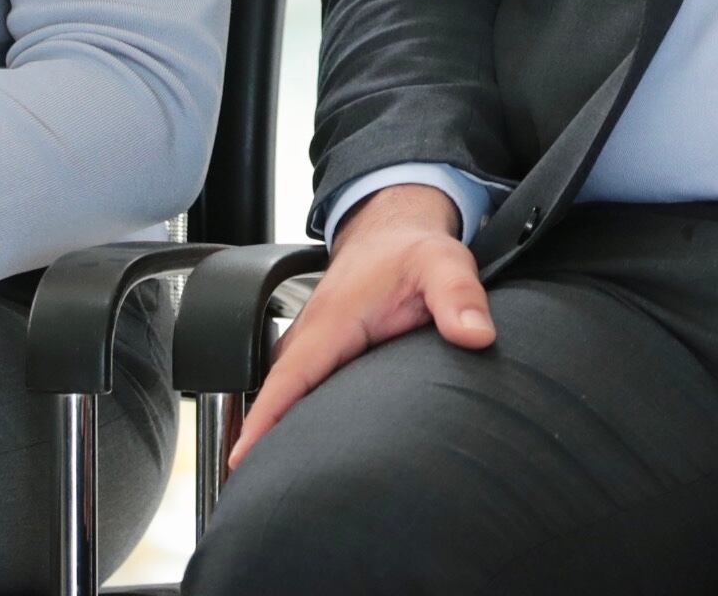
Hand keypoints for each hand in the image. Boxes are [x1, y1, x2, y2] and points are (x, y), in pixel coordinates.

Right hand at [231, 185, 491, 465]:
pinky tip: (294, 448)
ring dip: (271, 429)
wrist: (394, 228)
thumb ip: (460, 297)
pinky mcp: (319, 351)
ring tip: (267, 481)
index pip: (289, 377)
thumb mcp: (444, 263)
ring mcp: (311, 343)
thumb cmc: (413, 249)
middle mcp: (311, 334)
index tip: (242, 459)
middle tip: (257, 490)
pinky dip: (286, 415)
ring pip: (281, 392)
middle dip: (261, 440)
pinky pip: (294, 387)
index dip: (265, 419)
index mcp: (332, 320)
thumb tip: (475, 337)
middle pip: (275, 395)